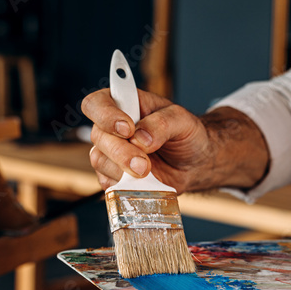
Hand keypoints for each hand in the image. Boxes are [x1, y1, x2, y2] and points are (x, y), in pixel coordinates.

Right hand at [81, 88, 213, 192]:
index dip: (106, 116)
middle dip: (121, 152)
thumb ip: (162, 123)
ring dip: (123, 170)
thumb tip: (140, 138)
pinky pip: (107, 182)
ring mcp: (110, 152)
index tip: (128, 129)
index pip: (96, 103)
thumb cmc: (185, 135)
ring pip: (99, 161)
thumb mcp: (182, 121)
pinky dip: (124, 185)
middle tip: (143, 164)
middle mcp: (111, 127)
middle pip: (98, 136)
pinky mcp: (113, 176)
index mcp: (124, 104)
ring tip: (148, 172)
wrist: (194, 163)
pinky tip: (143, 181)